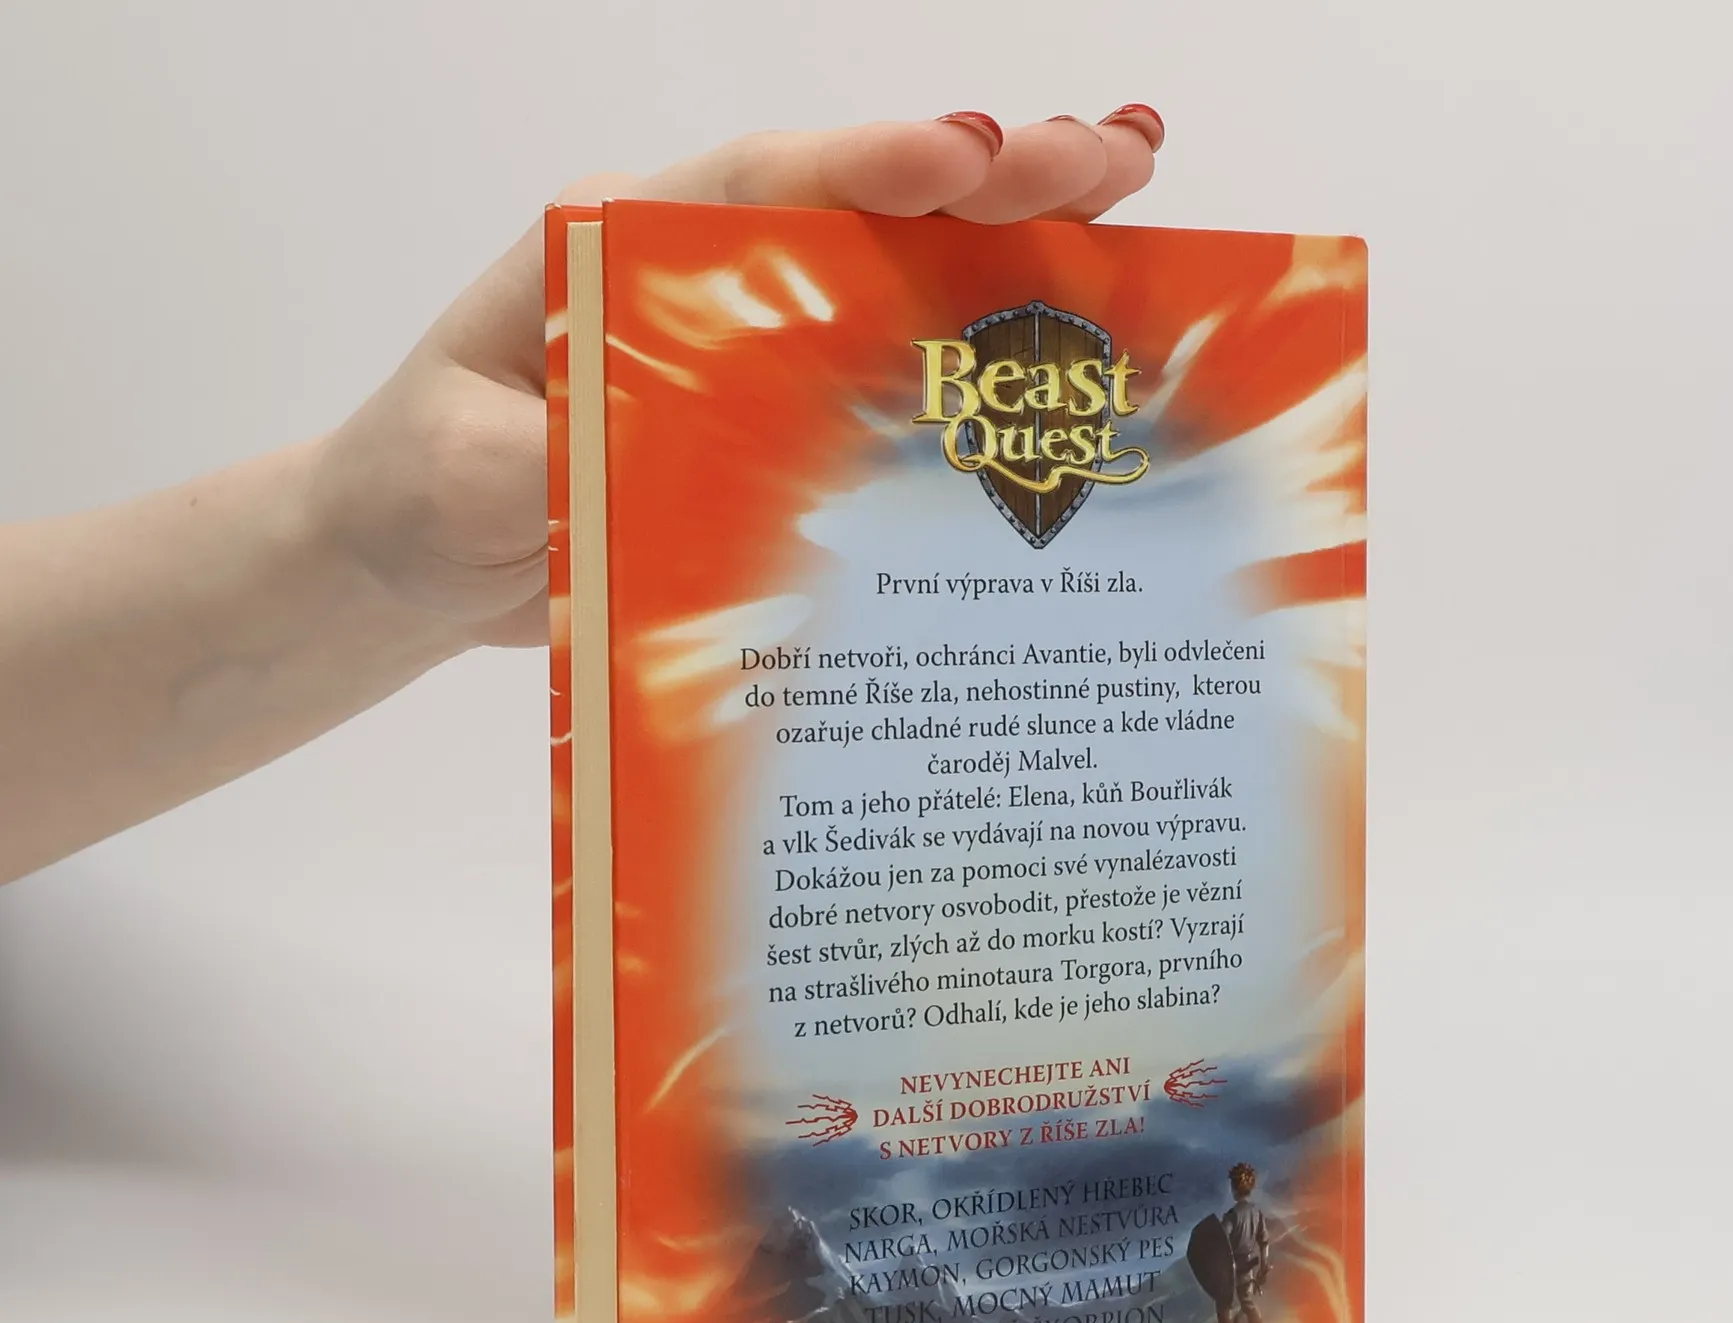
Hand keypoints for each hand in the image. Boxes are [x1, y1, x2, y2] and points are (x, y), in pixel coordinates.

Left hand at [308, 110, 1165, 650]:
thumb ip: (560, 448)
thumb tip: (678, 444)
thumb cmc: (415, 495)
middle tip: (1117, 158)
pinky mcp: (773, 429)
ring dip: (1013, 254)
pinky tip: (1064, 362)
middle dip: (992, 181)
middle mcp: (702, 281)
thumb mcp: (465, 471)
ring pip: (894, 286)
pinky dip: (974, 369)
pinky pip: (885, 390)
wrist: (407, 563)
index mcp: (617, 250)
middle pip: (860, 215)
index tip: (967, 157)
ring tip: (1132, 213)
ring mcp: (747, 352)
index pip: (756, 188)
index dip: (868, 167)